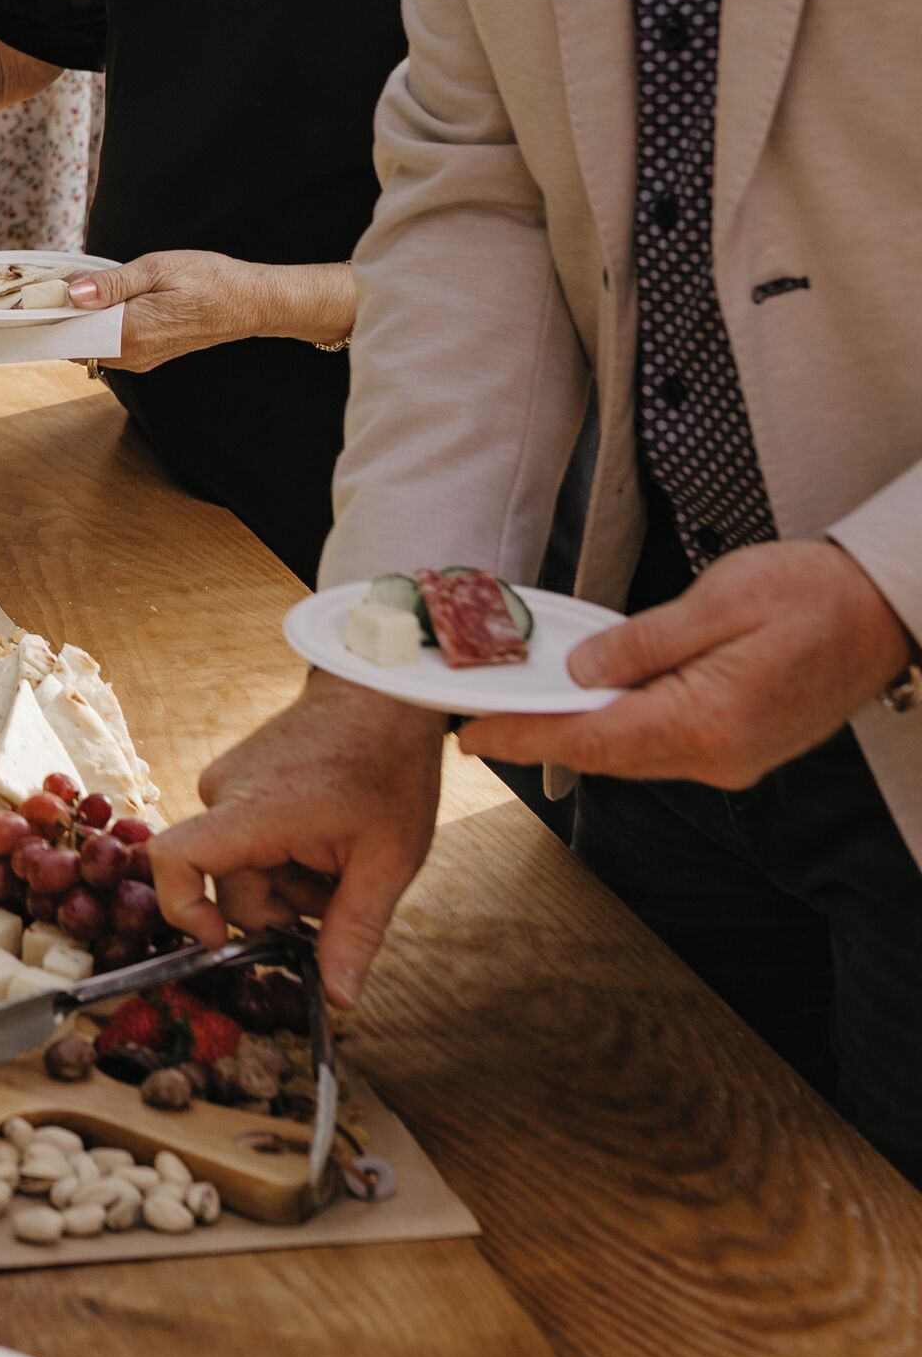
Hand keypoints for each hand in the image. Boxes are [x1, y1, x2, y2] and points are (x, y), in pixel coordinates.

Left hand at [61, 248, 264, 372]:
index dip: (48, 314)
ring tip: (72, 290)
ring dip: (78, 321)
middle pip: (77, 341)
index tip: (29, 297)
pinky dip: (97, 326)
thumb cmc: (208, 280)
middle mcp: (131, 354)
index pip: (71, 333)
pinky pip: (109, 345)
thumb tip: (72, 292)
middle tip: (47, 286)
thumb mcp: (156, 268)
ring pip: (91, 345)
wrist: (249, 302)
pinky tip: (98, 303)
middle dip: (59, 317)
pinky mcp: (147, 356)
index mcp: (130, 332)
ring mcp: (140, 359)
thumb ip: (111, 284)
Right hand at [150, 676, 444, 1012]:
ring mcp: (230, 781)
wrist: (385, 692)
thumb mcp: (386, 861)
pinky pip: (248, 839)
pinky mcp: (240, 777)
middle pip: (230, 884)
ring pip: (244, 866)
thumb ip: (354, 933)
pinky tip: (330, 844)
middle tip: (343, 902)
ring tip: (346, 866)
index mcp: (252, 812)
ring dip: (290, 883)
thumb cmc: (388, 766)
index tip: (222, 941)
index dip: (183, 911)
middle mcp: (225, 792)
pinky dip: (286, 856)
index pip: (174, 860)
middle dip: (283, 909)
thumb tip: (338, 999)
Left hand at [458, 537, 914, 794]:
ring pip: (634, 756)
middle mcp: (718, 758)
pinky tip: (595, 704)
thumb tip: (583, 670)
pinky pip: (663, 748)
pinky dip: (620, 729)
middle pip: (607, 756)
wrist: (883, 612)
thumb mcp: (717, 602)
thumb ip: (643, 643)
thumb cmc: (810, 595)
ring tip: (527, 708)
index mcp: (707, 723)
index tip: (475, 735)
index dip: (527, 737)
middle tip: (483, 720)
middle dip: (542, 738)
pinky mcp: (741, 751)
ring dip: (580, 735)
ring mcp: (732, 761)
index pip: (593, 738)